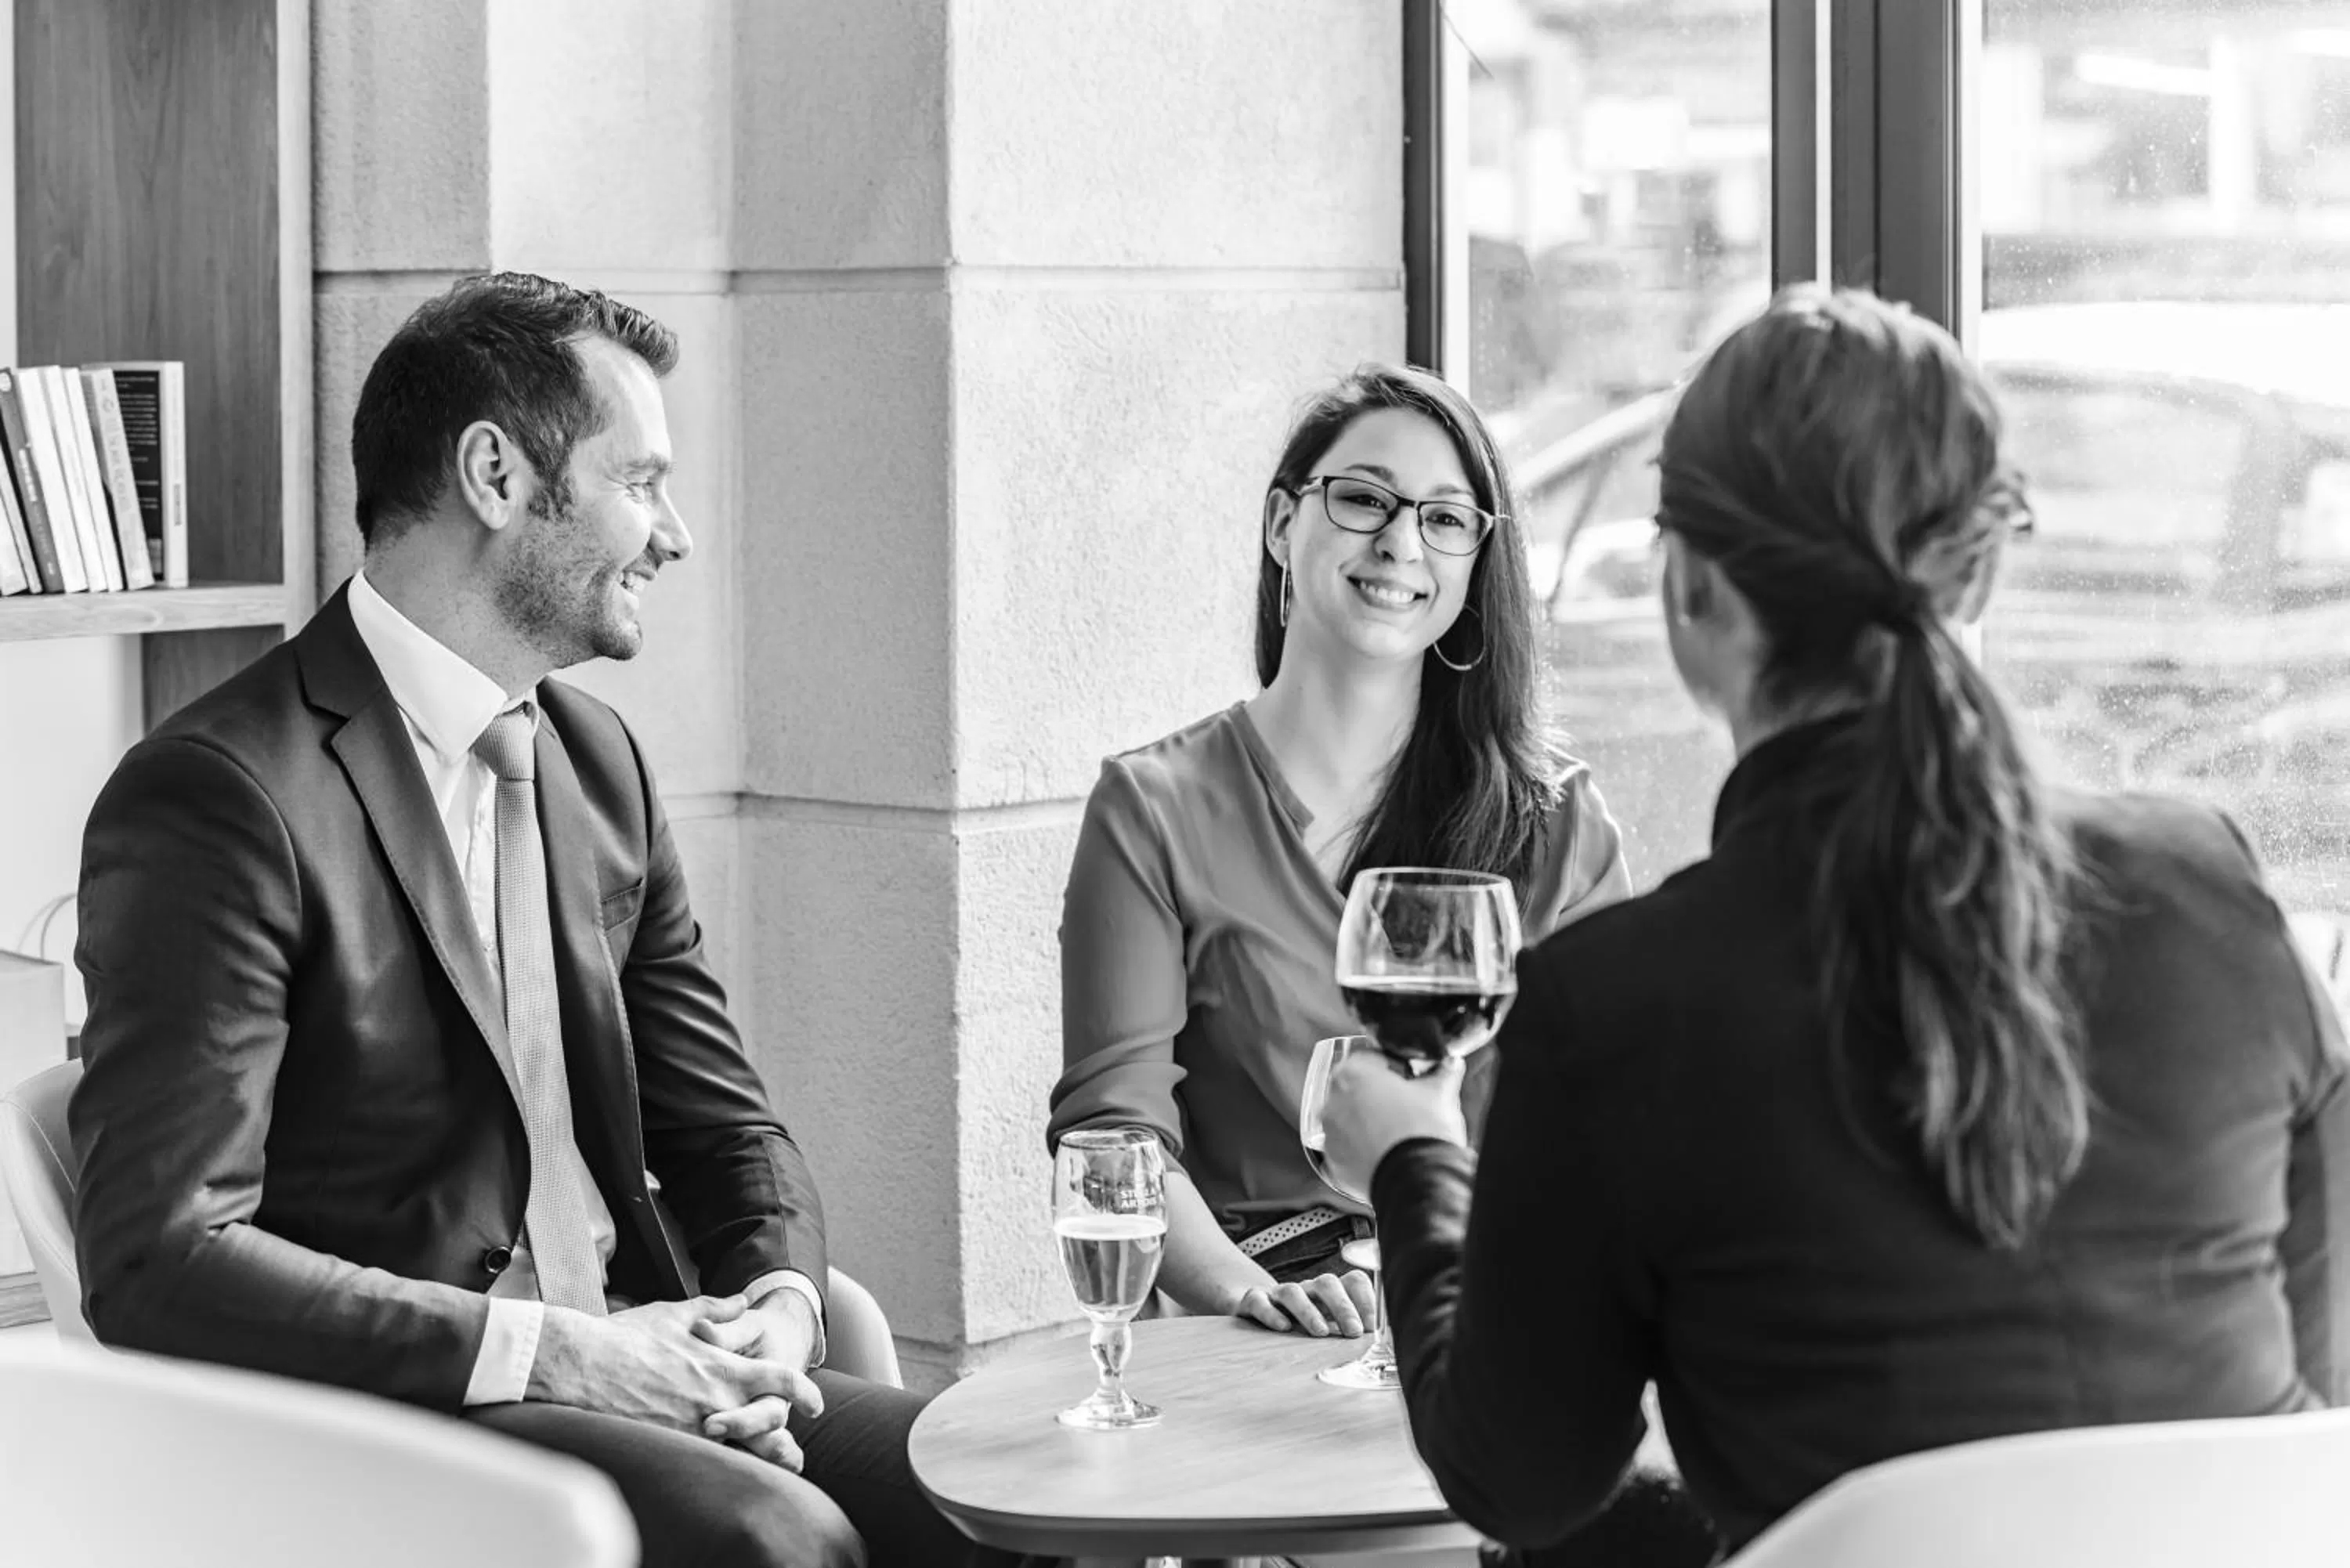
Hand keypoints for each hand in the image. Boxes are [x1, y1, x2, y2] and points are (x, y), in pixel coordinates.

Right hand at [528, 1293, 820, 1467]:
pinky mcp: (666, 1446)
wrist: (579, 1366)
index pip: (779, 1381)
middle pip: (766, 1425)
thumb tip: (741, 1299)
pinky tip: (715, 1462)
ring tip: (762, 1462)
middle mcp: (713, 1402)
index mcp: (721, 1369)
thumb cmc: (625, 1338)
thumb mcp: (674, 1314)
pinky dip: (715, 1461)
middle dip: (783, 1439)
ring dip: (754, 1454)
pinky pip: (702, 1460)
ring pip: (737, 1449)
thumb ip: (715, 1310)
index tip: (816, 1403)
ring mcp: (690, 1428)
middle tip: (794, 1449)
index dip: (803, 1392)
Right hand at [1231, 1268, 1377, 1337]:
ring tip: (1320, 1333)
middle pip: (1327, 1284)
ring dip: (1309, 1311)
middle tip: (1354, 1332)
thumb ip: (1350, 1336)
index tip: (1372, 1327)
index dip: (1366, 1300)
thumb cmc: (1299, 1324)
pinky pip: (1260, 1301)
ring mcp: (1279, 1294)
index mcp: (1330, 1294)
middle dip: (1343, 1307)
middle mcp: (1307, 1290)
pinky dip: (1271, 1313)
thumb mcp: (1328, 1328)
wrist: (1254, 1309)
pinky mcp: (1253, 1301)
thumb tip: (1380, 1350)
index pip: (1353, 1282)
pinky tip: (1283, 1327)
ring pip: (1294, 1291)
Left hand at [1318, 1053, 1469, 1199]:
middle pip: (1357, 1089)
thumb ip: (1444, 1071)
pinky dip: (1363, 1149)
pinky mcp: (1335, 1164)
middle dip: (1379, 1095)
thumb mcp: (1441, 1093)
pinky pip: (1348, 1149)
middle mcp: (1333, 1102)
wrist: (1419, 1181)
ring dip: (1369, 1122)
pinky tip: (1387, 1152)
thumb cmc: (1423, 1133)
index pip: (1372, 1058)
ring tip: (1398, 1132)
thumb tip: (1450, 1065)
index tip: (1409, 1078)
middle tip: (1405, 1106)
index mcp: (1352, 1073)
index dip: (1395, 1066)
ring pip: (1350, 1119)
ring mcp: (1330, 1135)